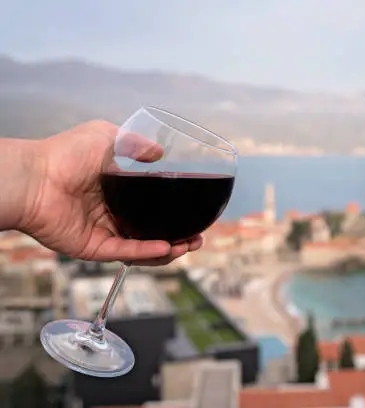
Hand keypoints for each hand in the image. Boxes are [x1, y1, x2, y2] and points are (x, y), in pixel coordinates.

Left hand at [18, 120, 202, 265]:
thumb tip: (160, 152)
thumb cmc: (65, 154)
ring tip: (189, 244)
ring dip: (169, 248)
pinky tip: (167, 247)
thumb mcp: (107, 137)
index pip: (151, 207)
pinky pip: (125, 252)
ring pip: (143, 247)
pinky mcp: (94, 247)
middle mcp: (111, 214)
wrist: (35, 176)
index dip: (174, 212)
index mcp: (116, 191)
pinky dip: (147, 252)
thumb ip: (135, 144)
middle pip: (152, 231)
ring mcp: (103, 232)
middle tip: (198, 237)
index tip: (195, 213)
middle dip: (179, 237)